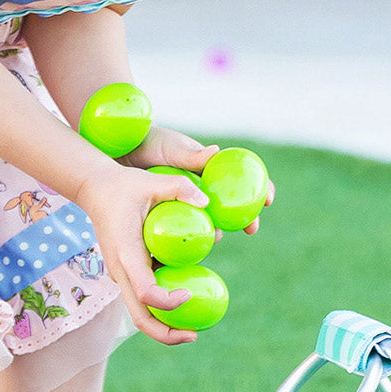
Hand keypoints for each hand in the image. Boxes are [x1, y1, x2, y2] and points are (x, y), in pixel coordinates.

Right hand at [75, 164, 210, 344]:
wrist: (96, 190)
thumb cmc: (125, 186)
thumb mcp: (152, 181)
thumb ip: (179, 187)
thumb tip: (206, 202)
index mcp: (127, 255)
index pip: (146, 293)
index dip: (168, 302)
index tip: (189, 295)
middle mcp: (122, 273)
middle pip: (141, 319)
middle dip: (167, 334)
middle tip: (195, 336)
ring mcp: (124, 277)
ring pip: (142, 315)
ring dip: (166, 327)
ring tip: (194, 329)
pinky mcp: (128, 275)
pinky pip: (145, 300)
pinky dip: (163, 309)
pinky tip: (186, 302)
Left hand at [121, 126, 276, 234]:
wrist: (121, 153)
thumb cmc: (149, 144)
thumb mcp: (171, 149)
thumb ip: (192, 156)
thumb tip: (216, 153)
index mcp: (210, 168)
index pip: (243, 178)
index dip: (260, 188)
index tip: (269, 200)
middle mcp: (203, 186)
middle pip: (232, 204)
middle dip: (246, 217)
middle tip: (252, 229)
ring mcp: (188, 201)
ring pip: (211, 219)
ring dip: (218, 229)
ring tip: (218, 237)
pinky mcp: (172, 214)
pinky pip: (189, 228)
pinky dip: (195, 237)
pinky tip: (195, 247)